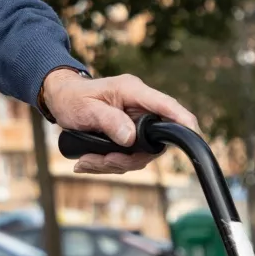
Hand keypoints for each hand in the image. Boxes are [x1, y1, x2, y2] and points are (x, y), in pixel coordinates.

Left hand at [41, 70, 197, 174]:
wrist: (60, 99)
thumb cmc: (72, 98)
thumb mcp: (86, 108)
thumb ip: (108, 121)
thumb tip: (131, 138)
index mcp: (132, 91)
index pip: (165, 105)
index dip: (182, 119)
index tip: (194, 131)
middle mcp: (139, 107)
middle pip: (153, 140)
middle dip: (127, 158)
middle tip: (102, 161)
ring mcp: (135, 122)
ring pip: (139, 153)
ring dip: (113, 163)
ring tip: (85, 162)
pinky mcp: (129, 135)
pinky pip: (127, 156)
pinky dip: (107, 164)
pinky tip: (86, 163)